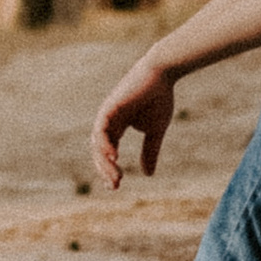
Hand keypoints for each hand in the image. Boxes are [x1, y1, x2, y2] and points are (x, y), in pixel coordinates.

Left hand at [93, 52, 177, 190]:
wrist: (163, 74)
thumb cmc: (159, 98)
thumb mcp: (155, 131)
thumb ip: (149, 151)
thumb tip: (148, 175)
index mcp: (117, 126)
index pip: (107, 152)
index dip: (109, 169)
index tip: (116, 186)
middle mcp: (108, 121)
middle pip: (99, 150)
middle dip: (105, 169)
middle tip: (115, 185)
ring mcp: (107, 114)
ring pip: (98, 142)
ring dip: (104, 161)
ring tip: (115, 176)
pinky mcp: (110, 107)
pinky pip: (101, 128)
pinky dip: (104, 143)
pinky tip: (114, 157)